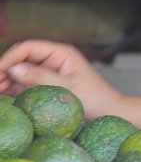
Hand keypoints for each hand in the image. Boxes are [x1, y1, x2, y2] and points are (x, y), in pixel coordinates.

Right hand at [0, 39, 121, 119]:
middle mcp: (53, 59)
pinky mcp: (47, 86)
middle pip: (21, 59)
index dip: (9, 58)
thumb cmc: (94, 99)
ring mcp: (49, 73)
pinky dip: (13, 89)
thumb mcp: (66, 88)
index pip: (28, 48)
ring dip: (6, 80)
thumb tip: (13, 68)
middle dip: (5, 69)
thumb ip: (39, 77)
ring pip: (21, 72)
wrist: (110, 113)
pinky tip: (4, 97)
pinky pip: (26, 84)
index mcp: (60, 53)